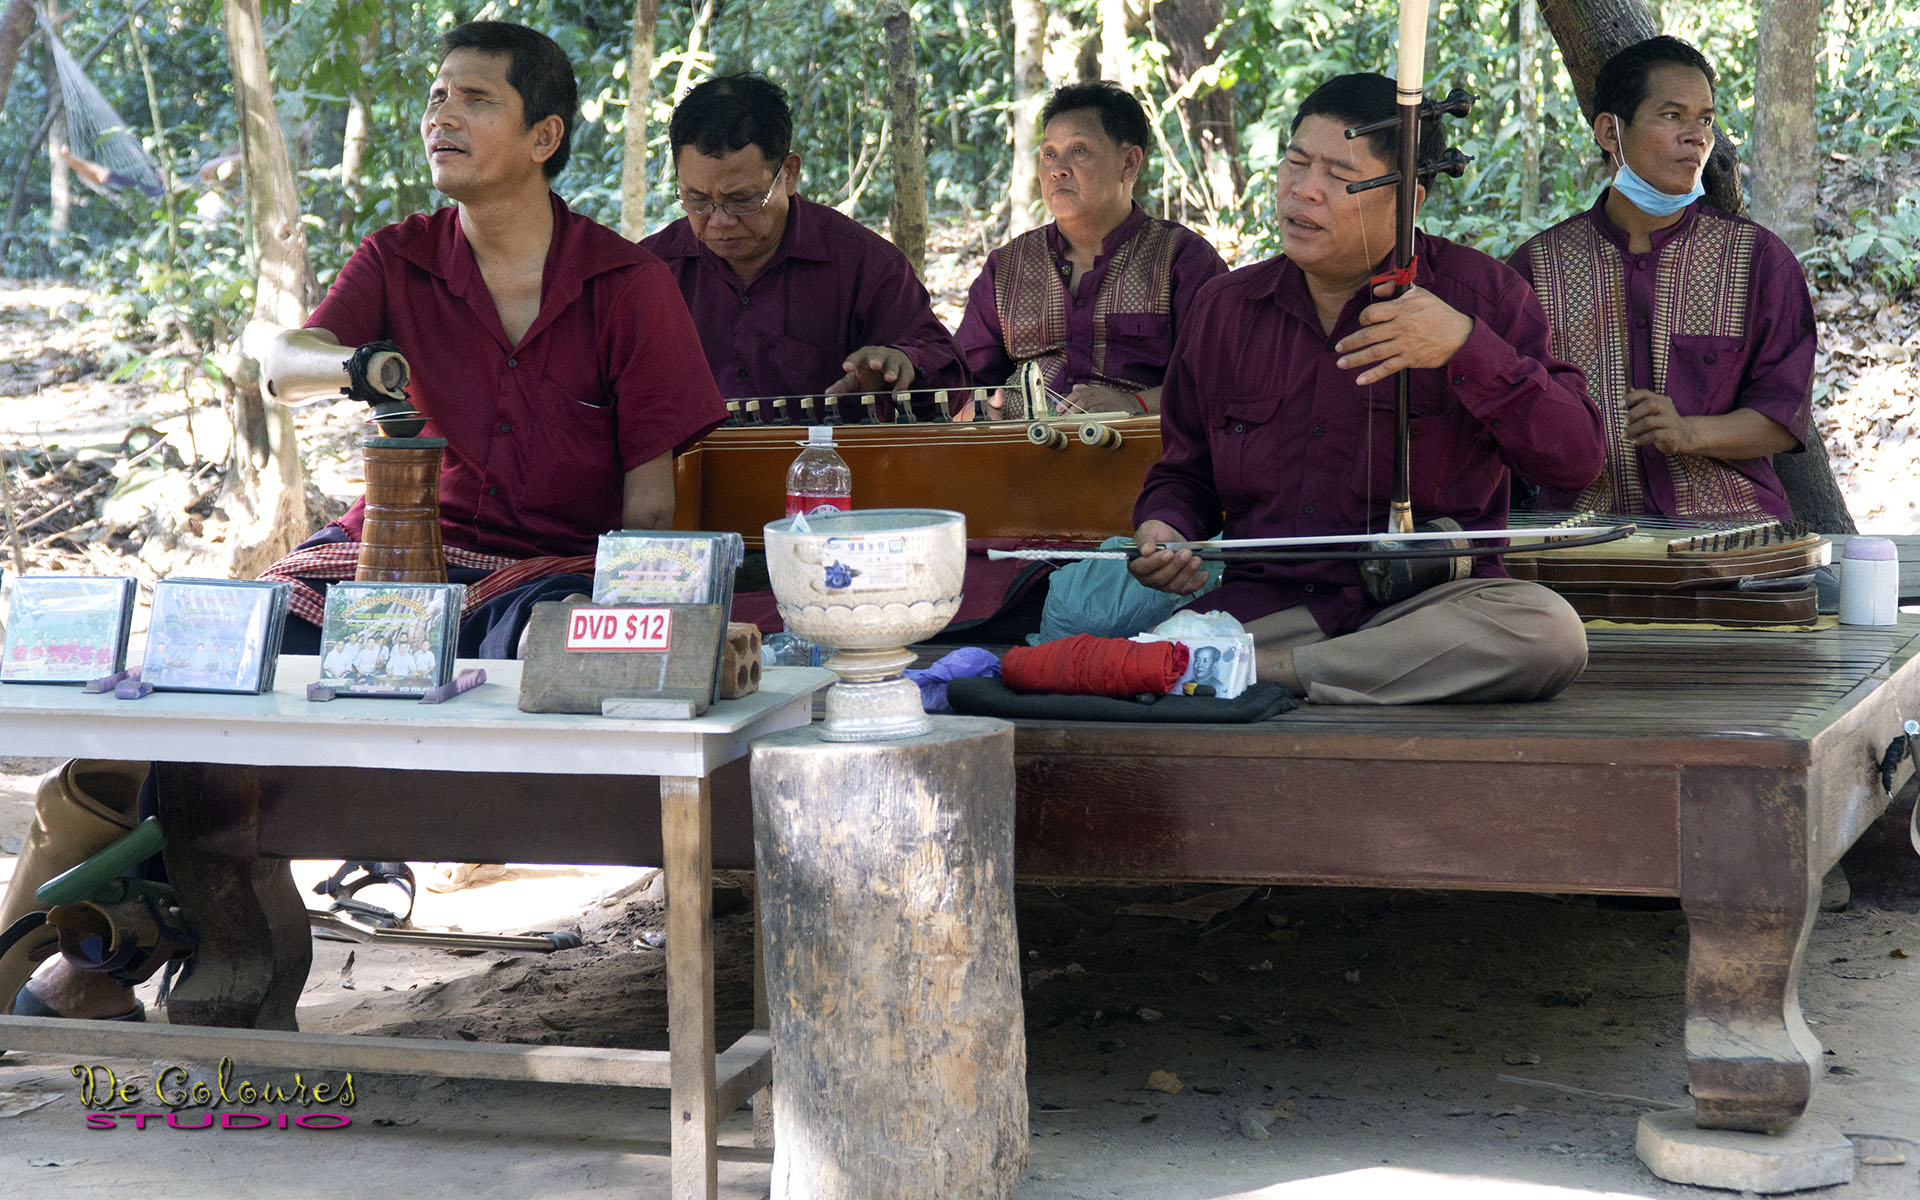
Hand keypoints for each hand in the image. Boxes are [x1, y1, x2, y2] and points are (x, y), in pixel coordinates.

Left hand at [826, 345, 915, 396]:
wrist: (893, 364)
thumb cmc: (869, 372)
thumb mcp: (855, 378)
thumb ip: (842, 386)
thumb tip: (827, 394)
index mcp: (862, 356)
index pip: (856, 357)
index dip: (852, 361)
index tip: (847, 368)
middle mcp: (878, 355)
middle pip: (876, 355)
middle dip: (875, 359)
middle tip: (874, 365)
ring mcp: (892, 360)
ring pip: (892, 364)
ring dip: (891, 370)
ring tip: (889, 378)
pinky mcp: (905, 368)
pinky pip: (904, 376)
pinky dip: (902, 385)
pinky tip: (898, 394)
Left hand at [1057, 383, 1136, 414]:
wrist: (1134, 405)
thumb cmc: (1115, 400)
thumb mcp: (1102, 392)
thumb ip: (1088, 390)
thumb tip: (1074, 387)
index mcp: (1097, 390)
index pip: (1079, 393)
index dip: (1068, 400)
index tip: (1059, 407)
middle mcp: (1100, 395)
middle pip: (1082, 399)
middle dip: (1070, 407)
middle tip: (1062, 415)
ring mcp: (1106, 403)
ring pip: (1088, 406)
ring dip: (1077, 413)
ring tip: (1069, 420)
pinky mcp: (1111, 411)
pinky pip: (1097, 414)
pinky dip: (1088, 417)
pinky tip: (1081, 422)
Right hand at [1129, 519, 1208, 594]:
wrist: (1170, 537)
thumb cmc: (1156, 534)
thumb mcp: (1148, 530)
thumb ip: (1145, 539)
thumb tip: (1145, 551)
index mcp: (1136, 564)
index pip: (1142, 568)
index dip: (1155, 562)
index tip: (1168, 553)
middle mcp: (1147, 578)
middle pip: (1159, 579)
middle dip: (1175, 566)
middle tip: (1186, 553)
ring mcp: (1161, 584)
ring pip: (1173, 586)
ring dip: (1186, 573)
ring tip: (1196, 559)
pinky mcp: (1175, 586)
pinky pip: (1185, 590)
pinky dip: (1196, 584)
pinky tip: (1203, 574)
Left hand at [1334, 284, 1474, 386]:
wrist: (1459, 335)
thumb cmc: (1437, 312)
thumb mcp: (1419, 294)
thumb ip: (1395, 288)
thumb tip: (1376, 290)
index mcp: (1402, 309)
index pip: (1373, 313)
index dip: (1363, 317)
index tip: (1362, 321)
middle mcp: (1401, 327)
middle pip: (1369, 334)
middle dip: (1350, 342)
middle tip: (1338, 348)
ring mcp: (1405, 344)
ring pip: (1375, 352)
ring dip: (1355, 359)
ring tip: (1341, 363)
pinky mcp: (1410, 359)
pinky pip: (1388, 368)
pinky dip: (1373, 375)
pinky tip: (1360, 380)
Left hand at [1624, 389, 1694, 454]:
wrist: (1683, 435)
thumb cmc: (1661, 421)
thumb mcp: (1653, 410)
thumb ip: (1640, 402)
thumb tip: (1625, 390)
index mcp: (1660, 400)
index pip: (1645, 393)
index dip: (1631, 397)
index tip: (1619, 405)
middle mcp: (1667, 408)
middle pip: (1649, 405)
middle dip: (1633, 413)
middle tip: (1624, 422)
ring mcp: (1670, 421)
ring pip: (1649, 422)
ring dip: (1633, 429)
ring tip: (1625, 435)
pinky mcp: (1671, 435)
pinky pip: (1654, 435)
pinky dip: (1641, 439)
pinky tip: (1635, 441)